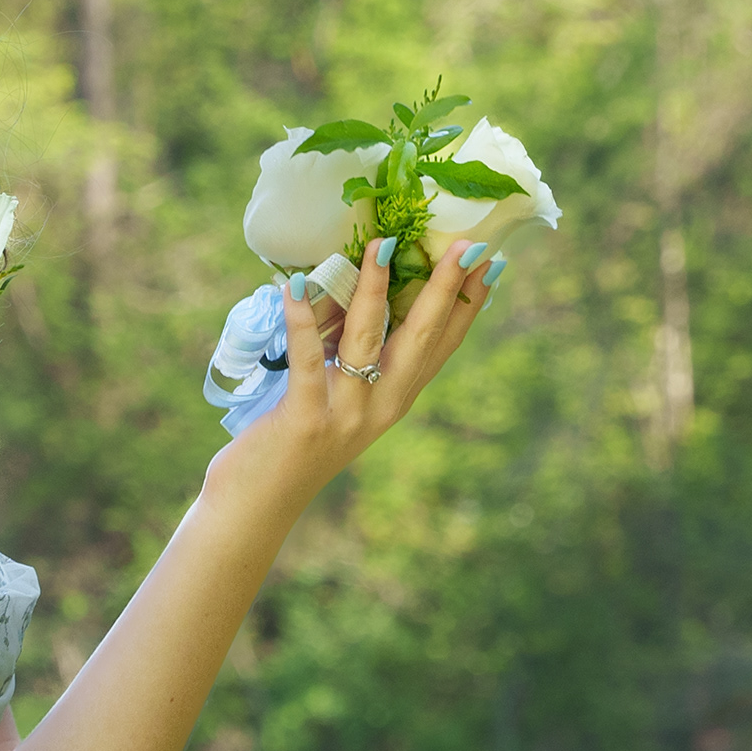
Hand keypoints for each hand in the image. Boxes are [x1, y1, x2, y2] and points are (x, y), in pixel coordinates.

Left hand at [217, 240, 499, 511]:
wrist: (259, 505)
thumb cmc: (296, 443)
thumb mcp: (342, 399)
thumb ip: (356, 358)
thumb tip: (356, 291)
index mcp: (396, 399)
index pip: (444, 345)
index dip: (469, 303)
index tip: (492, 261)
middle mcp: (382, 407)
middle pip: (421, 338)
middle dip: (445, 288)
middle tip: (468, 245)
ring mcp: (346, 415)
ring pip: (369, 342)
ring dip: (375, 290)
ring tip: (382, 245)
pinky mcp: (306, 420)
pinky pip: (308, 360)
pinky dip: (302, 320)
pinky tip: (295, 285)